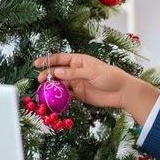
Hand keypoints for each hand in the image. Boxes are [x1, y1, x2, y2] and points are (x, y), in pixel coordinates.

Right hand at [34, 53, 159, 123]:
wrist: (122, 92)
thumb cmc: (110, 77)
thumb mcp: (92, 72)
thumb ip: (74, 73)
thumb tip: (56, 72)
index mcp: (79, 61)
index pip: (60, 59)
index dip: (48, 60)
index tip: (37, 63)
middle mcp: (76, 71)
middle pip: (57, 72)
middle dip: (48, 75)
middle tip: (40, 80)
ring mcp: (77, 83)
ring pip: (60, 84)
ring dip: (52, 87)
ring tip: (44, 91)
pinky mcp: (79, 95)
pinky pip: (66, 95)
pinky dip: (59, 97)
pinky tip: (54, 100)